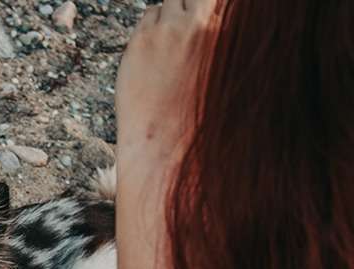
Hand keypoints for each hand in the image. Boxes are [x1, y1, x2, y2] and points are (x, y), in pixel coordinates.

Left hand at [115, 0, 219, 162]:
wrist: (169, 146)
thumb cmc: (204, 119)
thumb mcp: (232, 76)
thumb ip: (226, 41)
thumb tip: (217, 18)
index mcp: (232, 34)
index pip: (222, 0)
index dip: (212, 6)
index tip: (205, 18)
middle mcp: (203, 26)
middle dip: (192, 5)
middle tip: (186, 32)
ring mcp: (170, 31)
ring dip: (172, 13)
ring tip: (171, 45)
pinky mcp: (142, 40)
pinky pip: (149, 14)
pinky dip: (152, 25)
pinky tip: (154, 52)